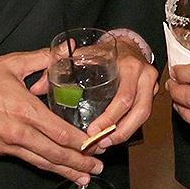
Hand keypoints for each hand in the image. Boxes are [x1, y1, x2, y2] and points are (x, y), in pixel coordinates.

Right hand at [0, 50, 104, 184]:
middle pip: (55, 153)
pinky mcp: (0, 149)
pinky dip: (45, 166)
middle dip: (79, 162)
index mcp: (25, 110)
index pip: (60, 132)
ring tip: (83, 176)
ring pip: (42, 162)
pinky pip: (27, 160)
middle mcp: (19, 132)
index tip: (96, 144)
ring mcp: (8, 144)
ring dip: (65, 170)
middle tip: (97, 166)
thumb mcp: (13, 63)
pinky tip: (56, 169)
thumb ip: (44, 58)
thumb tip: (67, 49)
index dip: (81, 142)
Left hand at [29, 35, 156, 152]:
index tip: (93, 130)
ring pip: (143, 117)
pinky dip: (128, 128)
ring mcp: (151, 86)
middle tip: (99, 143)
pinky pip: (142, 115)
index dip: (110, 118)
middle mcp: (145, 77)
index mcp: (129, 67)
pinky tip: (113, 137)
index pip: (124, 98)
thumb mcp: (86, 54)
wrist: (128, 44)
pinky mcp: (151, 94)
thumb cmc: (106, 51)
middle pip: (139, 112)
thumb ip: (61, 67)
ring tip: (105, 144)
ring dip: (124, 134)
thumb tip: (38, 86)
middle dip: (118, 132)